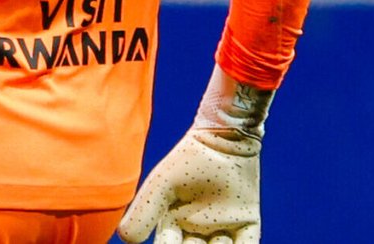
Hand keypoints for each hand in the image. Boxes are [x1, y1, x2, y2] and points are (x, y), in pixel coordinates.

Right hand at [117, 127, 260, 243]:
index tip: (173, 241)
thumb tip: (127, 240)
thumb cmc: (187, 160)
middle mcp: (197, 231)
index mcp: (173, 224)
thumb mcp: (161, 186)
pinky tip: (231, 242)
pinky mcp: (247, 223)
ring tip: (216, 238)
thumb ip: (143, 211)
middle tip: (195, 242)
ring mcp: (223, 228)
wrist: (222, 139)